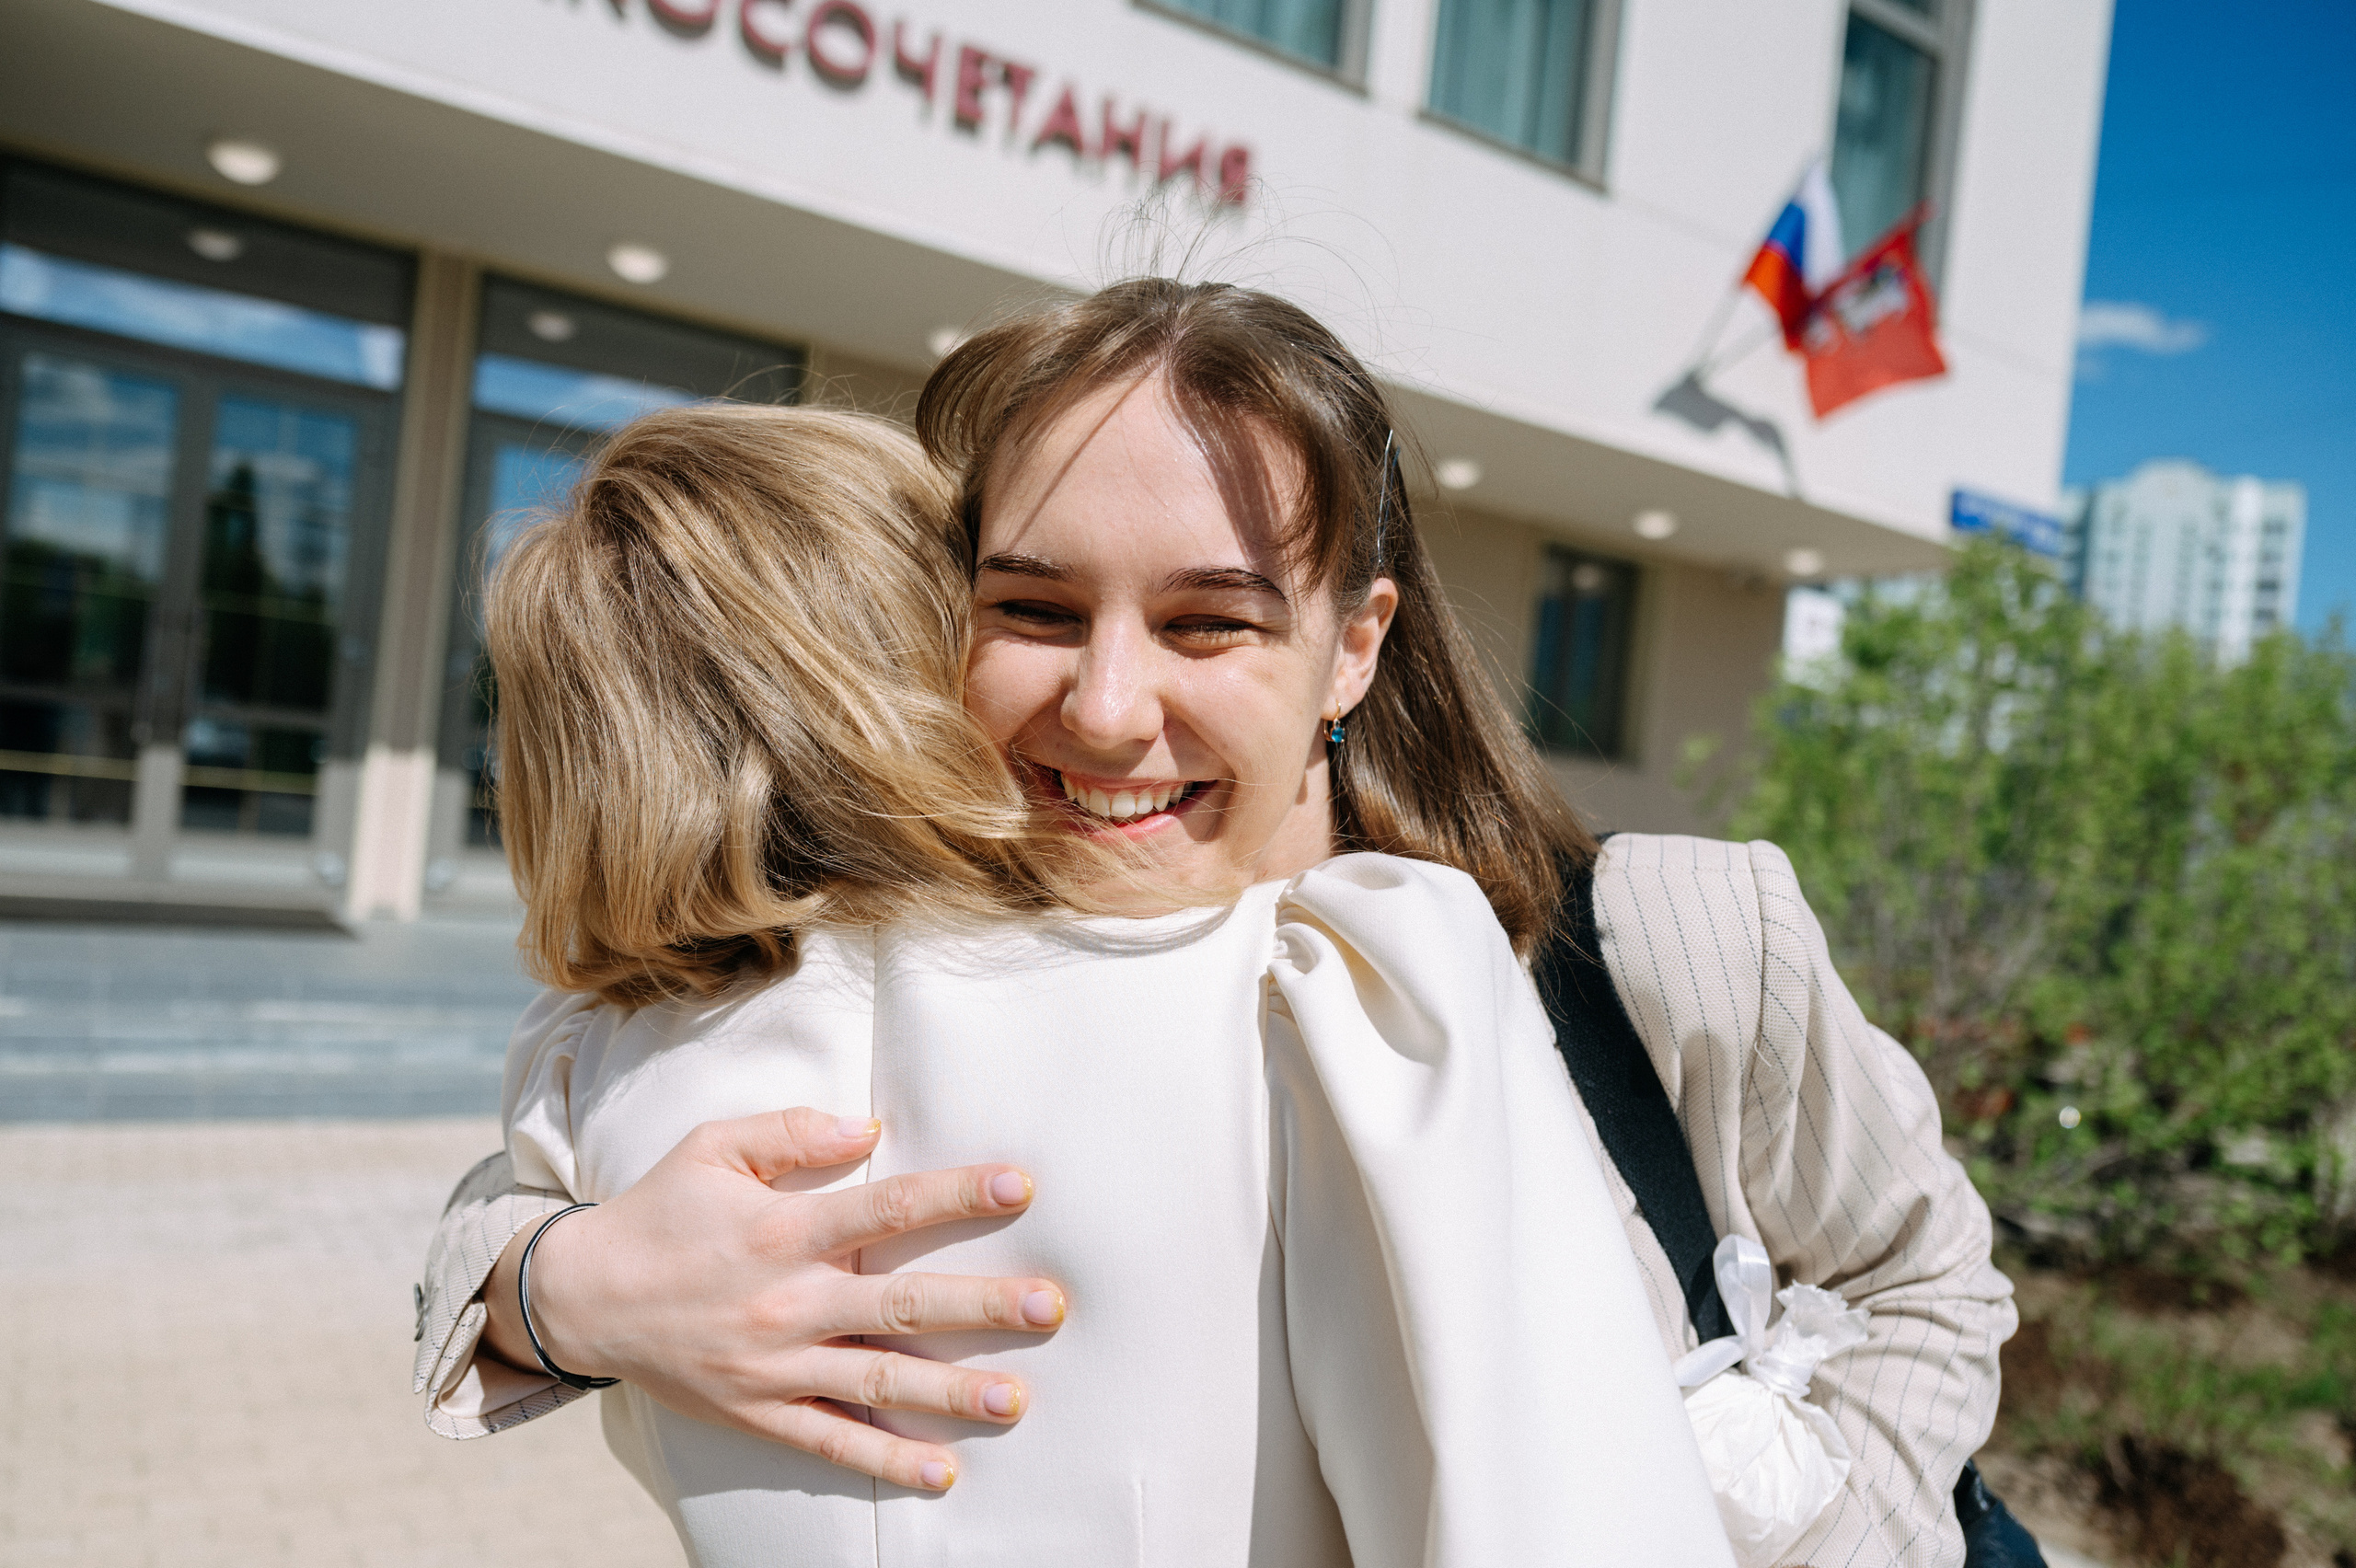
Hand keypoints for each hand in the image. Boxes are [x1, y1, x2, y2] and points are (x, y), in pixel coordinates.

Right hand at [481, 1109, 1061, 1490]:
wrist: (582, 1297)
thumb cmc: (661, 1211)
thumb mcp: (714, 1147)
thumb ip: (791, 1132)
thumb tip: (868, 1127)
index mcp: (781, 1229)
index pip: (886, 1208)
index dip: (957, 1194)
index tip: (1020, 1184)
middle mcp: (785, 1299)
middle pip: (900, 1303)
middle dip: (981, 1305)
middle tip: (1048, 1306)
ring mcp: (774, 1363)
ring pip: (878, 1378)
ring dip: (952, 1391)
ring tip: (1017, 1398)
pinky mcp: (759, 1411)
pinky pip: (832, 1439)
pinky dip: (886, 1458)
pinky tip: (942, 1470)